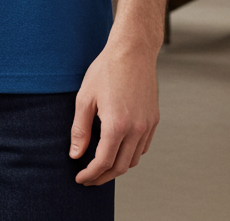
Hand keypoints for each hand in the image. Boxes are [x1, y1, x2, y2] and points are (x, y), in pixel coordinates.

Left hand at [69, 44, 159, 185]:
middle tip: (89, 178)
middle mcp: (136, 129)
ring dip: (117, 167)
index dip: (90, 174)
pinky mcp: (153, 119)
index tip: (80, 178)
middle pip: (120, 167)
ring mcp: (147, 125)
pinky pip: (143, 147)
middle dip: (103, 177)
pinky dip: (130, 154)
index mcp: (117, 125)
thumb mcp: (85, 97)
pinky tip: (118, 148)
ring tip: (101, 165)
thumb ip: (80, 129)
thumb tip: (76, 154)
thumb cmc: (106, 69)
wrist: (132, 50)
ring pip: (133, 160)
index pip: (103, 162)